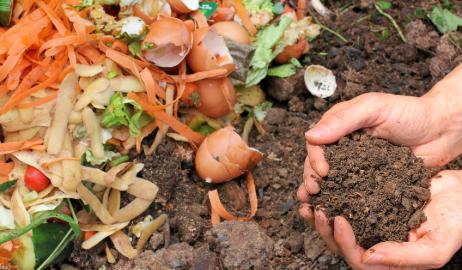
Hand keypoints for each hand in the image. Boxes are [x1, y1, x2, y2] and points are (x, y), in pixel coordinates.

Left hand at [298, 170, 461, 268]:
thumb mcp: (437, 246)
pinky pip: (344, 202)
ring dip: (320, 215)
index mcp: (390, 259)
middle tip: (315, 209)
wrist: (461, 192)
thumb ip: (404, 257)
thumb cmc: (455, 221)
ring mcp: (371, 223)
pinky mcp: (368, 203)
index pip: (358, 260)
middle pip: (341, 245)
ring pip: (337, 226)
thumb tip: (368, 257)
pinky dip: (331, 196)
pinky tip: (322, 185)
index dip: (344, 243)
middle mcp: (376, 243)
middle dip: (324, 229)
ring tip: (309, 199)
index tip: (339, 220)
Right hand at [302, 63, 461, 194]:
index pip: (316, 143)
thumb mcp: (374, 108)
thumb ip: (343, 119)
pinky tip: (335, 213)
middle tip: (313, 193)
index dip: (314, 158)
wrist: (441, 131)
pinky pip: (352, 192)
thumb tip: (310, 136)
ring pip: (331, 181)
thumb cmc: (410, 112)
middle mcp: (343, 148)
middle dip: (311, 179)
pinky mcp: (369, 182)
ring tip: (314, 208)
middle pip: (317, 164)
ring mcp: (356, 166)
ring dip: (321, 194)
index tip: (322, 172)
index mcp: (339, 127)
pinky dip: (341, 203)